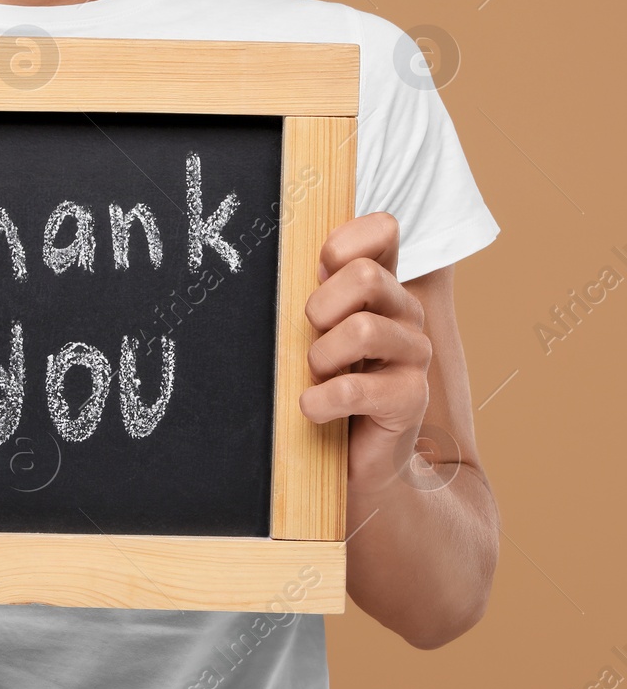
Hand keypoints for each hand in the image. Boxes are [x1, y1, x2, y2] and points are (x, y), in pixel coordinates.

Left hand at [299, 212, 431, 495]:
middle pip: (365, 276)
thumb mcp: (311, 330)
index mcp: (381, 286)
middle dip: (320, 306)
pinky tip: (312, 408)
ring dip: (321, 356)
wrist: (354, 459)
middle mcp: (405, 312)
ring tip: (315, 375)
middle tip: (310, 335)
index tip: (318, 271)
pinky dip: (320, 401)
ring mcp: (415, 354)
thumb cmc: (322, 383)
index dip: (344, 243)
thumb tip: (274, 259)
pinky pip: (354, 389)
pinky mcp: (412, 398)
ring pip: (363, 329)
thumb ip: (309, 293)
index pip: (382, 230)